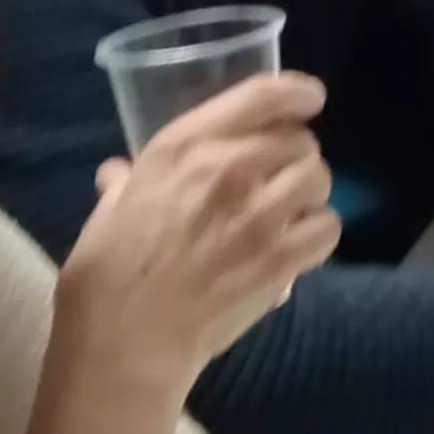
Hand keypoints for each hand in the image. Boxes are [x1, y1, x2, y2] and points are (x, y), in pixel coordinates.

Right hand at [59, 73, 340, 392]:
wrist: (126, 341)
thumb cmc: (106, 274)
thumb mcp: (108, 211)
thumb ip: (124, 184)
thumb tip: (119, 174)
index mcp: (184, 147)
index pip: (262, 95)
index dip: (296, 92)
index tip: (309, 99)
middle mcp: (229, 169)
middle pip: (299, 141)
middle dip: (295, 156)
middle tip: (280, 177)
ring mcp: (260, 215)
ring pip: (319, 179)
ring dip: (309, 193)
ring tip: (292, 211)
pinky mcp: (281, 260)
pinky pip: (327, 227)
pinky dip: (318, 233)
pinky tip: (299, 245)